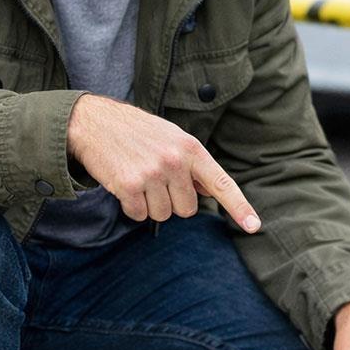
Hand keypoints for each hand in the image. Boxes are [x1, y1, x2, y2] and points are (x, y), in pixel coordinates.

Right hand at [66, 93, 260, 230]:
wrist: (95, 121)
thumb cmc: (139, 132)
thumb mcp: (173, 138)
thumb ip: (194, 165)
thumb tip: (212, 191)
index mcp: (192, 149)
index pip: (222, 184)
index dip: (240, 208)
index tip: (254, 227)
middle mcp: (175, 161)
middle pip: (187, 209)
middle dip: (172, 201)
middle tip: (156, 179)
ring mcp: (152, 174)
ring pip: (163, 215)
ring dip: (151, 204)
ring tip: (139, 178)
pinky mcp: (128, 185)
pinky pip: (139, 215)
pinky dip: (132, 207)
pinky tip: (125, 185)